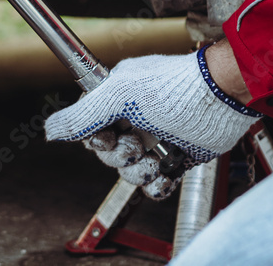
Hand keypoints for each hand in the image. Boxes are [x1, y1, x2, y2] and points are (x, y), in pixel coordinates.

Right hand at [44, 47, 260, 198]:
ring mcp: (155, 139)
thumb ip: (82, 115)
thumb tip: (48, 130)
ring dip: (140, 172)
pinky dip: (158, 185)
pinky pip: (155, 184)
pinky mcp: (176, 157)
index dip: (95, 139)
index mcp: (115, 99)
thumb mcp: (119, 96)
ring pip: (129, 171)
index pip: (89, 129)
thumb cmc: (174, 87)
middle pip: (107, 154)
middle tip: (137, 145)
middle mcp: (133, 120)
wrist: (224, 98)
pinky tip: (167, 173)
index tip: (109, 135)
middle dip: (120, 156)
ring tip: (157, 159)